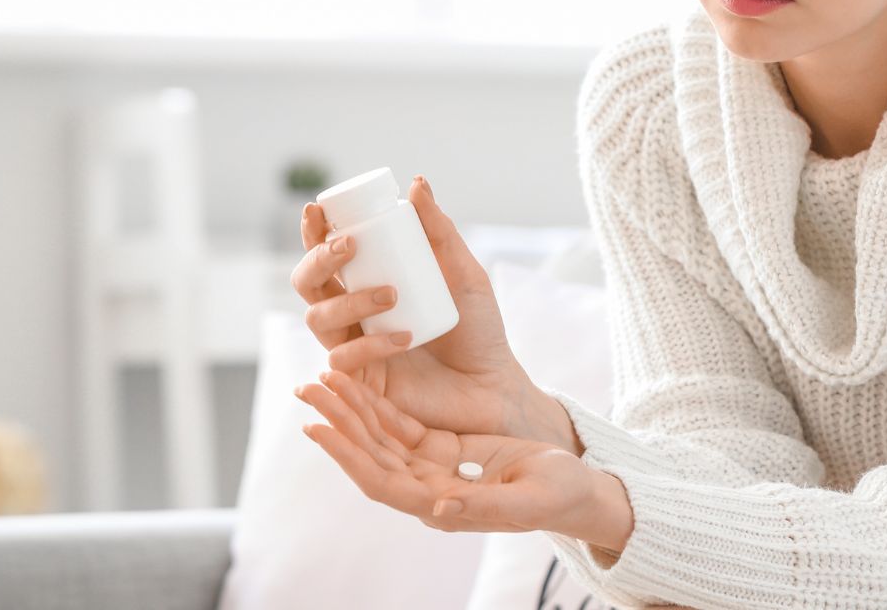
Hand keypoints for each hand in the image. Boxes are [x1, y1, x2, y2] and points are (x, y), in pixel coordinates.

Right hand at [292, 175, 544, 440]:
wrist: (493, 386)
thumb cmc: (479, 330)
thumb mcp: (464, 274)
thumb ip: (441, 232)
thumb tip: (418, 183)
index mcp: (368, 283)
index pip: (327, 254)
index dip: (313, 232)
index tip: (318, 210)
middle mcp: (352, 314)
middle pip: (306, 283)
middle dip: (318, 259)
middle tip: (349, 246)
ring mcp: (352, 348)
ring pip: (318, 319)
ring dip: (349, 301)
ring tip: (392, 295)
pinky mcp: (359, 383)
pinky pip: (342, 360)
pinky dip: (370, 344)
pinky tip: (404, 338)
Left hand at [295, 366, 626, 548]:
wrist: (576, 489)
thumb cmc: (559, 497)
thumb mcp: (528, 500)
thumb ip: (483, 506)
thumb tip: (436, 508)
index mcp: (442, 506)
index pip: (380, 481)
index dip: (347, 456)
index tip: (318, 427)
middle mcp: (426, 489)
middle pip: (370, 454)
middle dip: (338, 421)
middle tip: (309, 387)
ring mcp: (431, 468)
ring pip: (379, 436)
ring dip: (351, 408)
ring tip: (320, 377)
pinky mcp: (442, 448)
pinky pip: (399, 424)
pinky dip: (375, 403)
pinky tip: (356, 378)